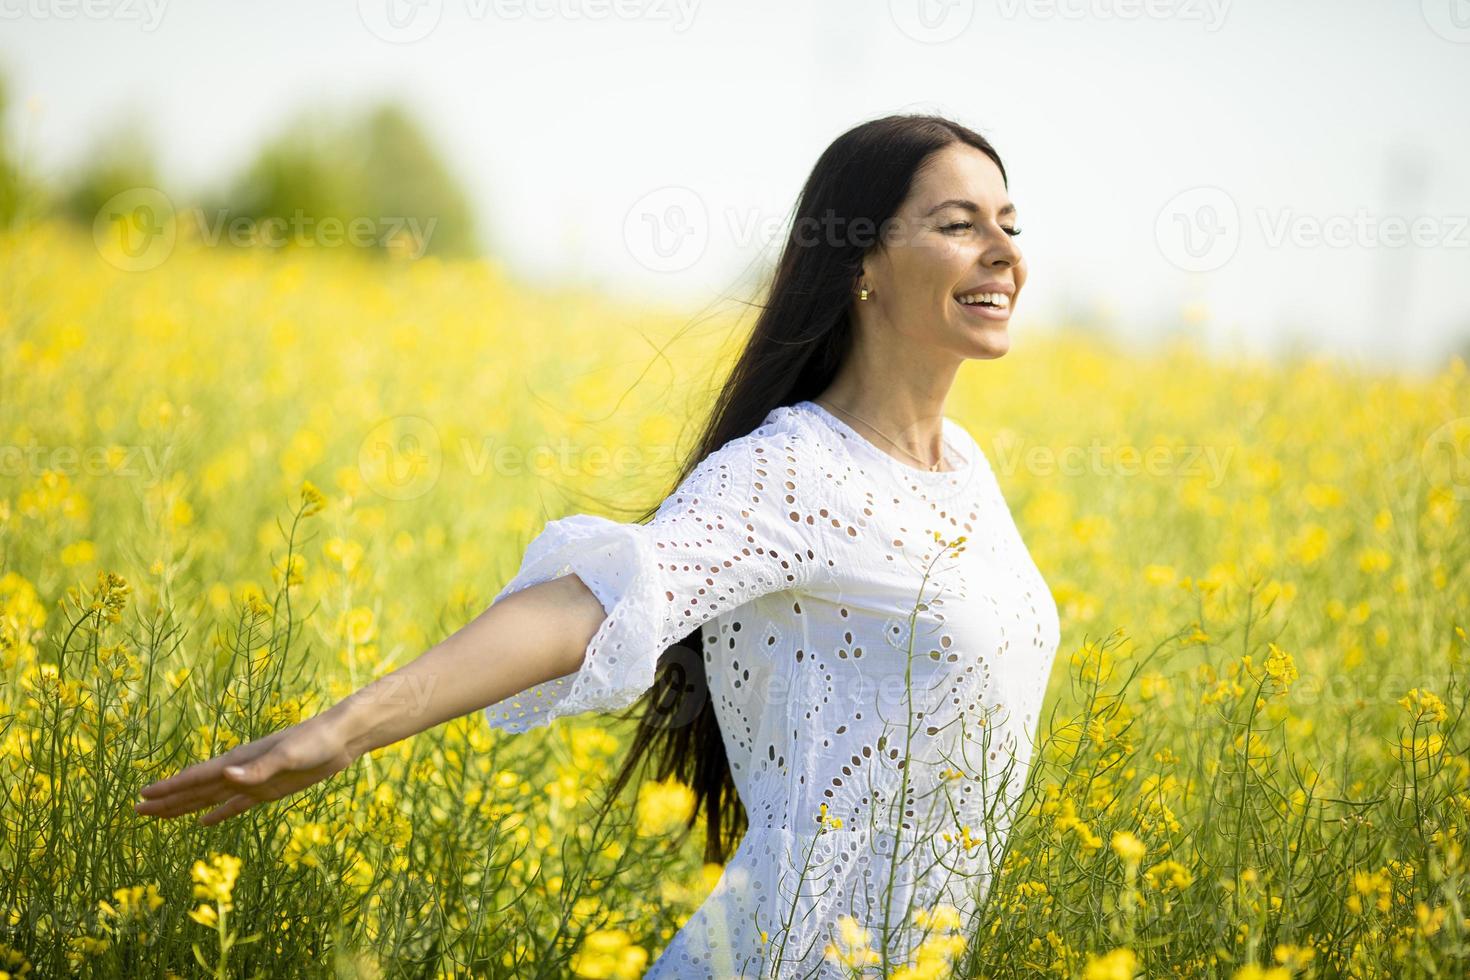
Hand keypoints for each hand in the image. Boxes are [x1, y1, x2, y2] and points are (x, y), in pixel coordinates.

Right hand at [134, 713, 358, 824]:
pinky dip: (218, 815)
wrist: (339, 739)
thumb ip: (259, 768)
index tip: (141, 796)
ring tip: (158, 816)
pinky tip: (203, 822)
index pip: (196, 778)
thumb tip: (226, 777)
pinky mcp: (268, 791)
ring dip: (184, 808)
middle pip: (195, 790)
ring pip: (209, 799)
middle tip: (136, 810)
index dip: (169, 788)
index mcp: (238, 761)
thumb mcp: (288, 755)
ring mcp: (252, 781)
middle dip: (167, 800)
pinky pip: (235, 806)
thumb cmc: (314, 742)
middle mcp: (239, 772)